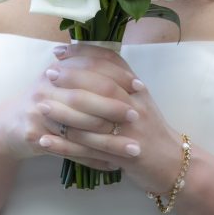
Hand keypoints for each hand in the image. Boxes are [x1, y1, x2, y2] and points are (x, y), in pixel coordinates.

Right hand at [0, 44, 139, 165]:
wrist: (7, 125)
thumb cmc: (43, 100)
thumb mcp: (59, 79)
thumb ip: (84, 69)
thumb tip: (122, 63)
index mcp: (58, 69)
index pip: (92, 67)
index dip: (118, 76)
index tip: (139, 86)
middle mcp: (47, 87)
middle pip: (86, 96)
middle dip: (114, 108)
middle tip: (137, 116)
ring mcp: (39, 111)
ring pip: (81, 127)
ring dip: (110, 141)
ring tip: (133, 148)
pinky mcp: (36, 136)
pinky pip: (71, 151)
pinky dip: (94, 160)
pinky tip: (113, 165)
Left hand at [37, 43, 185, 192]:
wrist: (172, 162)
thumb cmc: (150, 128)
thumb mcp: (139, 98)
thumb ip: (118, 79)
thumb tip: (89, 58)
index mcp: (136, 88)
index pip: (110, 63)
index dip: (85, 54)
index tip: (61, 51)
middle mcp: (135, 105)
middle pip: (102, 85)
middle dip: (73, 78)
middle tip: (49, 73)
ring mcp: (131, 130)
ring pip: (93, 118)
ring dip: (64, 112)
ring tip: (41, 106)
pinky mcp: (124, 154)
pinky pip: (89, 149)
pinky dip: (65, 145)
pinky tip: (45, 141)